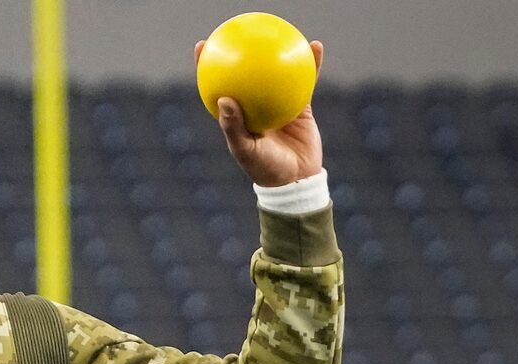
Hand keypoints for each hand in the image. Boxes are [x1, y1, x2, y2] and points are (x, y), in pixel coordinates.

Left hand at [203, 39, 323, 187]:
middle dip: (241, 48)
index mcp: (237, 113)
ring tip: (281, 28)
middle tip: (236, 28)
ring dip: (278, 49)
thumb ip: (234, 127)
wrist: (296, 181)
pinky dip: (310, 64)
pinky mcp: (300, 104)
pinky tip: (315, 47)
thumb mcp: (246, 151)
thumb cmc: (266, 169)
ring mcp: (277, 102)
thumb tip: (223, 98)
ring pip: (276, 70)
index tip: (202, 45)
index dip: (207, 65)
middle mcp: (255, 104)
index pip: (217, 84)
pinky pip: (305, 80)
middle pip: (246, 70)